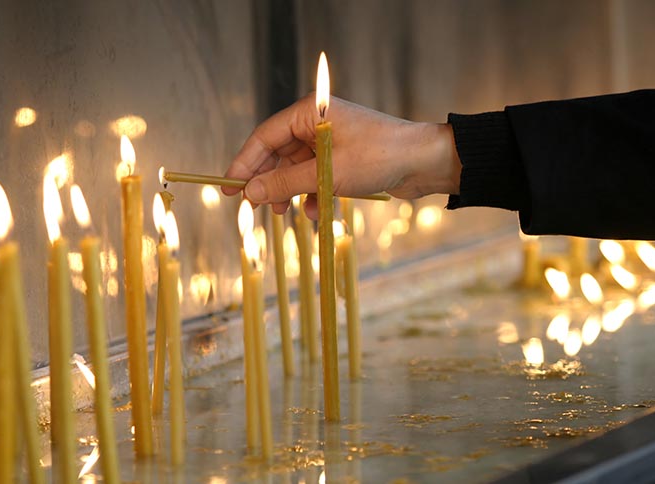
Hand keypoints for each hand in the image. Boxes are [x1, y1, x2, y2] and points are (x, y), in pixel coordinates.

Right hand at [223, 94, 460, 217]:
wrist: (426, 162)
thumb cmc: (379, 157)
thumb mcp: (328, 173)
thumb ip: (286, 183)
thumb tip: (251, 193)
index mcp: (310, 111)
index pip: (264, 137)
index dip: (244, 164)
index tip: (229, 188)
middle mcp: (317, 122)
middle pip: (277, 153)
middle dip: (267, 181)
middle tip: (252, 207)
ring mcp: (330, 140)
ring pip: (296, 168)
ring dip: (289, 191)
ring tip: (283, 213)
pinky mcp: (343, 158)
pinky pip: (315, 175)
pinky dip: (311, 194)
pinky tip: (314, 211)